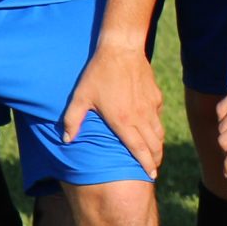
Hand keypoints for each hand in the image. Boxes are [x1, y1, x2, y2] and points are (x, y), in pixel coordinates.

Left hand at [64, 41, 164, 175]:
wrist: (121, 49)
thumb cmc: (99, 73)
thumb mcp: (80, 96)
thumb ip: (72, 120)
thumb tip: (67, 140)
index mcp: (123, 121)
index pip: (139, 150)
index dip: (146, 165)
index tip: (151, 176)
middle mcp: (140, 117)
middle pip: (154, 145)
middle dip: (155, 159)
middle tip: (153, 168)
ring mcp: (150, 106)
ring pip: (159, 132)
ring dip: (158, 145)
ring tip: (155, 153)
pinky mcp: (155, 96)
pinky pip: (158, 116)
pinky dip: (156, 126)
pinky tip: (150, 126)